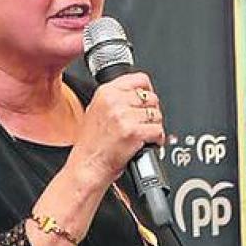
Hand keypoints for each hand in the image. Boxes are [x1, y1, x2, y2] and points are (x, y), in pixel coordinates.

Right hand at [68, 72, 164, 187]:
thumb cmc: (91, 145)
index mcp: (105, 92)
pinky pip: (158, 130)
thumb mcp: (96, 111)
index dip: (147, 91)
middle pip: (151, 98)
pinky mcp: (133, 132)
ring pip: (157, 114)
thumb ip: (115, 99)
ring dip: (154, 126)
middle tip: (143, 124)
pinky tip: (148, 143)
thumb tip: (138, 94)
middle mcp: (114, 101)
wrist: (87, 167)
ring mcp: (124, 116)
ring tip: (143, 135)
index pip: (139, 79)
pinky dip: (157, 139)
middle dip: (151, 112)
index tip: (147, 101)